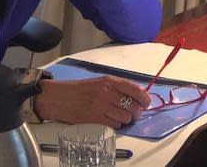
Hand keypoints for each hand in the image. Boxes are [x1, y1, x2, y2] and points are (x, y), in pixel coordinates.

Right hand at [34, 76, 150, 127]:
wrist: (59, 97)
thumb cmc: (80, 89)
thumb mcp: (100, 82)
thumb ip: (117, 87)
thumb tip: (137, 96)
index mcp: (110, 81)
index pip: (136, 90)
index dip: (145, 98)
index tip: (146, 103)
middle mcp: (107, 93)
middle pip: (133, 106)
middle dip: (137, 112)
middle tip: (134, 113)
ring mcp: (101, 106)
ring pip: (125, 117)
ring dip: (126, 120)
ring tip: (121, 117)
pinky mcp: (95, 119)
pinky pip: (115, 125)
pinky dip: (116, 125)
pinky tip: (110, 120)